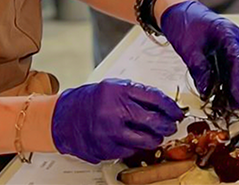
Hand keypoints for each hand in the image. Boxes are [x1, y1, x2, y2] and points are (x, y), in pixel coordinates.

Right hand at [51, 79, 182, 163]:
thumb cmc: (88, 101)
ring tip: (155, 135)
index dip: (171, 107)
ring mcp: (109, 132)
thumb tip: (162, 103)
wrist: (61, 117)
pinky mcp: (105, 149)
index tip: (177, 111)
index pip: (155, 99)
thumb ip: (136, 94)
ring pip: (145, 140)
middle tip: (170, 126)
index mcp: (119, 92)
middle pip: (153, 121)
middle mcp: (114, 112)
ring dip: (154, 139)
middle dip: (167, 125)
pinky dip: (135, 146)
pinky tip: (134, 140)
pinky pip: (130, 151)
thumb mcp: (113, 87)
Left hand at [161, 1, 238, 108]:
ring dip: (232, 85)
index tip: (236, 99)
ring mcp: (230, 43)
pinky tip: (221, 93)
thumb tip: (206, 91)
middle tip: (234, 106)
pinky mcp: (224, 49)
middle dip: (238, 87)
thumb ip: (199, 69)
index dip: (238, 82)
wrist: (176, 10)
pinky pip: (228, 66)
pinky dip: (225, 80)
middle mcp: (234, 38)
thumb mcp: (188, 48)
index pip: (238, 60)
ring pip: (236, 68)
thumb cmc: (183, 22)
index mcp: (227, 33)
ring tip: (227, 104)